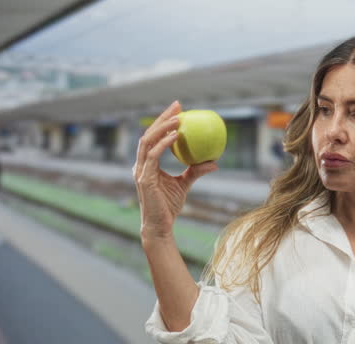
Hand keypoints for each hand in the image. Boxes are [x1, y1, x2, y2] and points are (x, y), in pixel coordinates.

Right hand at [133, 100, 218, 240]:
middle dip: (162, 117)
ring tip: (178, 118)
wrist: (160, 226)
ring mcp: (140, 171)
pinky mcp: (144, 178)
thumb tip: (214, 163)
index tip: (178, 110)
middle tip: (178, 106)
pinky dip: (164, 143)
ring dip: (162, 127)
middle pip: (148, 133)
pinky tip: (176, 135)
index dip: (163, 122)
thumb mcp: (184, 184)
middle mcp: (140, 165)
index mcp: (146, 164)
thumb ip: (195, 171)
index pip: (153, 137)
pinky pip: (154, 156)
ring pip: (148, 141)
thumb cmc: (169, 206)